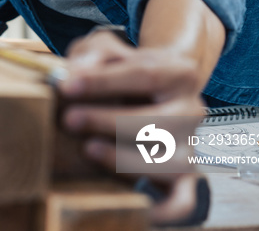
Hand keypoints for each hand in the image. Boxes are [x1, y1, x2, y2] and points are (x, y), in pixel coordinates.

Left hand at [58, 29, 205, 223]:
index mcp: (179, 72)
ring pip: (170, 162)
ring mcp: (190, 146)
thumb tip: (77, 72)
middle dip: (109, 121)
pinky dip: (164, 211)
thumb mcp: (106, 48)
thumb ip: (94, 53)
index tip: (67, 85)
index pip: (144, 74)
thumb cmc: (121, 69)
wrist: (152, 87)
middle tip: (69, 119)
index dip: (104, 81)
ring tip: (88, 148)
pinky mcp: (183, 177)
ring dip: (125, 159)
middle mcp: (192, 109)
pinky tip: (134, 206)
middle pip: (159, 121)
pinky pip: (182, 200)